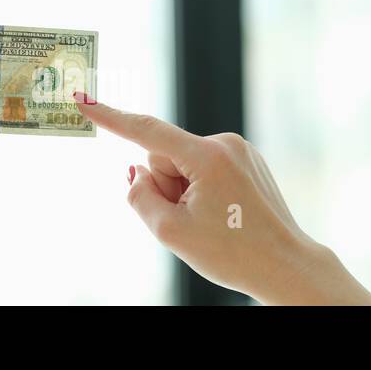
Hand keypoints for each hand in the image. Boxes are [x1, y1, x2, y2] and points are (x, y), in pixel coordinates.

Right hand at [75, 93, 370, 304]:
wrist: (286, 267)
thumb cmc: (233, 253)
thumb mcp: (171, 232)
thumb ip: (140, 197)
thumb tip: (136, 173)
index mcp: (207, 156)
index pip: (147, 132)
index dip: (111, 118)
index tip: (84, 101)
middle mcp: (225, 144)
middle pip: (164, 157)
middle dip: (166, 186)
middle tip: (191, 220)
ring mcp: (240, 150)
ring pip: (184, 165)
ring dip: (185, 192)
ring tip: (212, 221)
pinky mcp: (247, 161)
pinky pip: (204, 169)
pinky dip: (203, 190)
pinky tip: (223, 215)